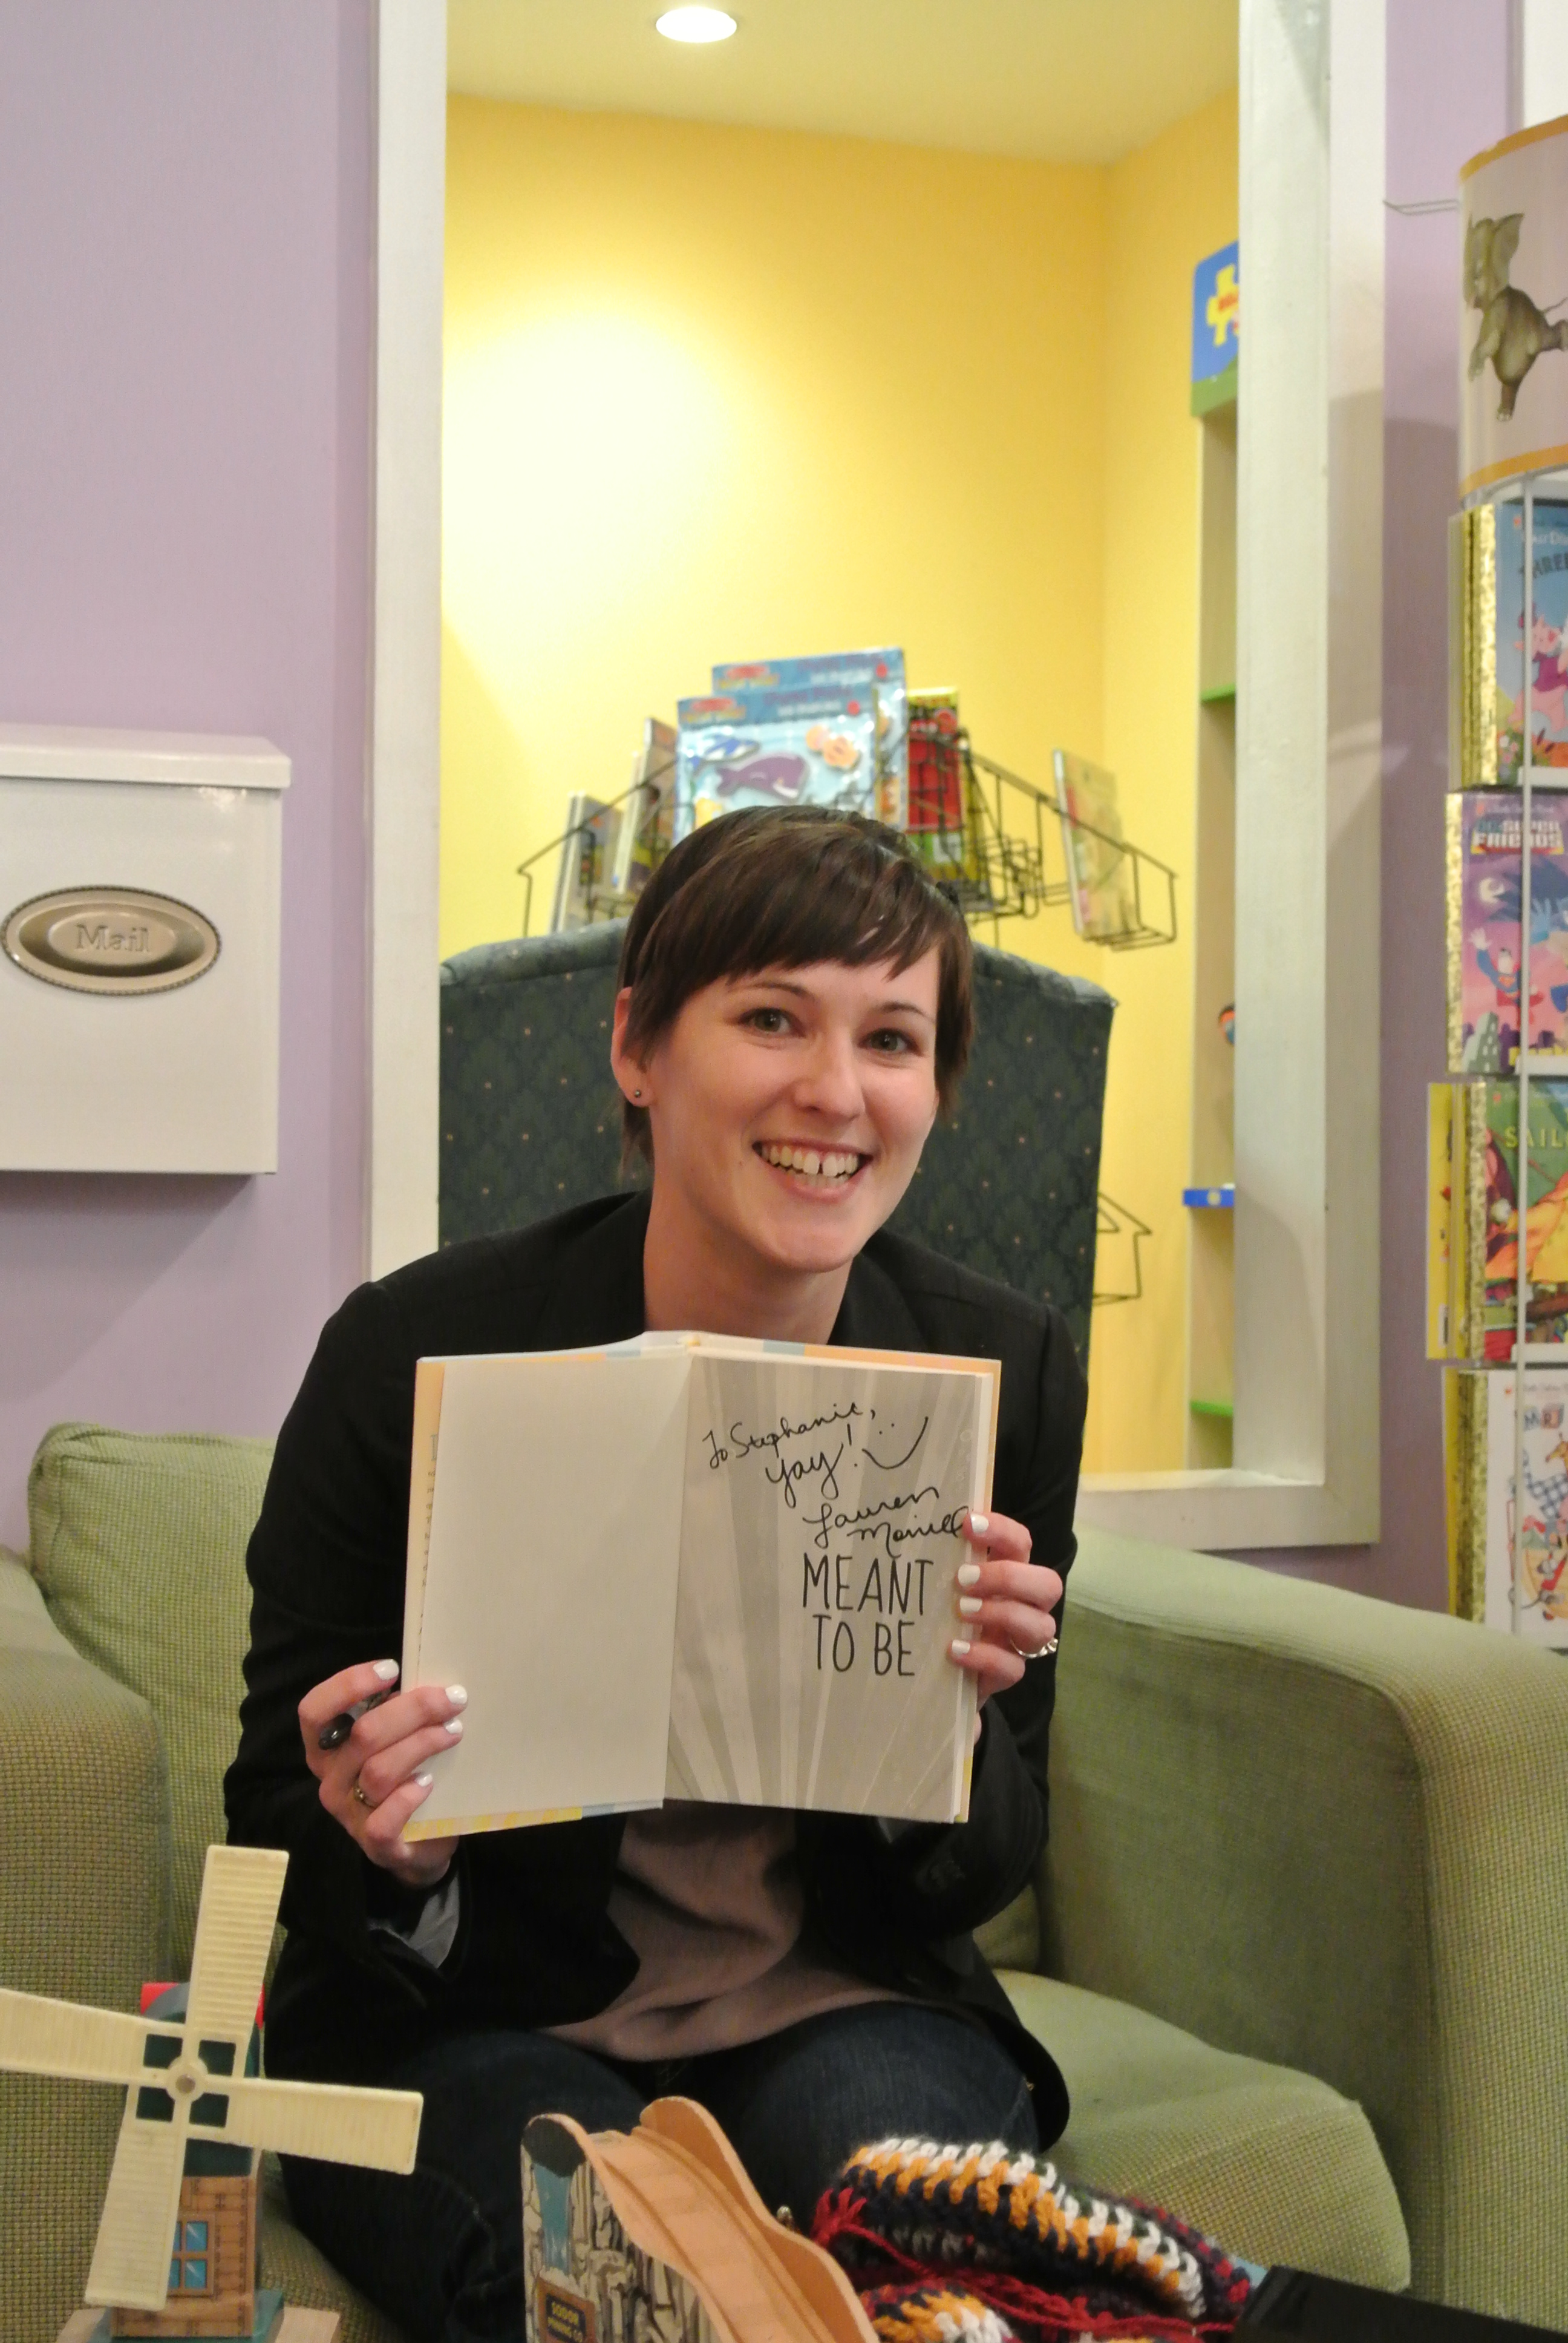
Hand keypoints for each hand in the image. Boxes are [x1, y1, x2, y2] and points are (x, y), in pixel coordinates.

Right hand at [298, 1661, 461, 1890]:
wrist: (419, 1843)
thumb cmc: (405, 1776)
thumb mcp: (394, 1739)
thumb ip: (396, 1713)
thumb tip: (430, 1683)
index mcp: (327, 1748)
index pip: (314, 1711)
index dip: (348, 1685)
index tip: (392, 1669)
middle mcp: (330, 1780)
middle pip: (363, 1734)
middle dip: (413, 1710)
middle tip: (452, 1700)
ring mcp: (349, 1814)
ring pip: (379, 1770)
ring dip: (422, 1744)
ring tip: (454, 1732)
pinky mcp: (375, 1844)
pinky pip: (384, 1819)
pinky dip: (409, 1796)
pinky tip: (429, 1782)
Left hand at [947, 1509, 1062, 1733]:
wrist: (934, 1669)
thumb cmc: (939, 1615)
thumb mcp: (939, 1585)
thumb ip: (940, 1561)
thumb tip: (912, 1523)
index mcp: (1008, 1574)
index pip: (1020, 1543)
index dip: (1001, 1530)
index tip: (966, 1523)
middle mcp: (1022, 1605)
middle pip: (1048, 1585)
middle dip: (1009, 1577)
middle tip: (963, 1578)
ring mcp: (1018, 1641)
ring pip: (1041, 1627)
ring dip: (1001, 1614)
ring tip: (961, 1611)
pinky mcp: (1007, 1673)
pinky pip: (1013, 1667)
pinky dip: (984, 1656)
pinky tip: (954, 1649)